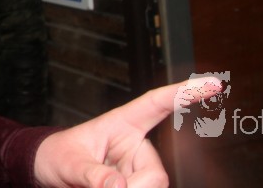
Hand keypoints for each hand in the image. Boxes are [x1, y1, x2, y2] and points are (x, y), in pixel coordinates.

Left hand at [32, 76, 221, 187]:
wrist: (50, 172)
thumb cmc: (58, 157)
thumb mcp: (69, 162)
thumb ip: (92, 174)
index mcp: (122, 124)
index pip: (156, 104)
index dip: (184, 93)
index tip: (212, 84)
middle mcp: (136, 146)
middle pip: (156, 173)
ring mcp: (139, 169)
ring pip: (153, 187)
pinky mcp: (139, 184)